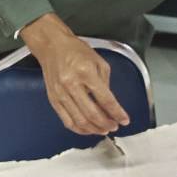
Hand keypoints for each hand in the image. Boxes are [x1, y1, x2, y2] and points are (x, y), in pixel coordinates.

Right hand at [19, 13, 130, 135]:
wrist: (52, 46)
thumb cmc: (75, 51)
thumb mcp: (98, 62)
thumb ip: (105, 83)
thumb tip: (109, 104)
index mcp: (86, 73)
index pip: (105, 100)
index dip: (117, 113)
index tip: (124, 120)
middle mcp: (71, 84)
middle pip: (92, 113)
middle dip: (106, 124)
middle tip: (114, 126)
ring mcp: (61, 94)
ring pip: (79, 121)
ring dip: (94, 129)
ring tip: (103, 130)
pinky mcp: (53, 99)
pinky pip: (66, 120)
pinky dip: (79, 128)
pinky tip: (88, 129)